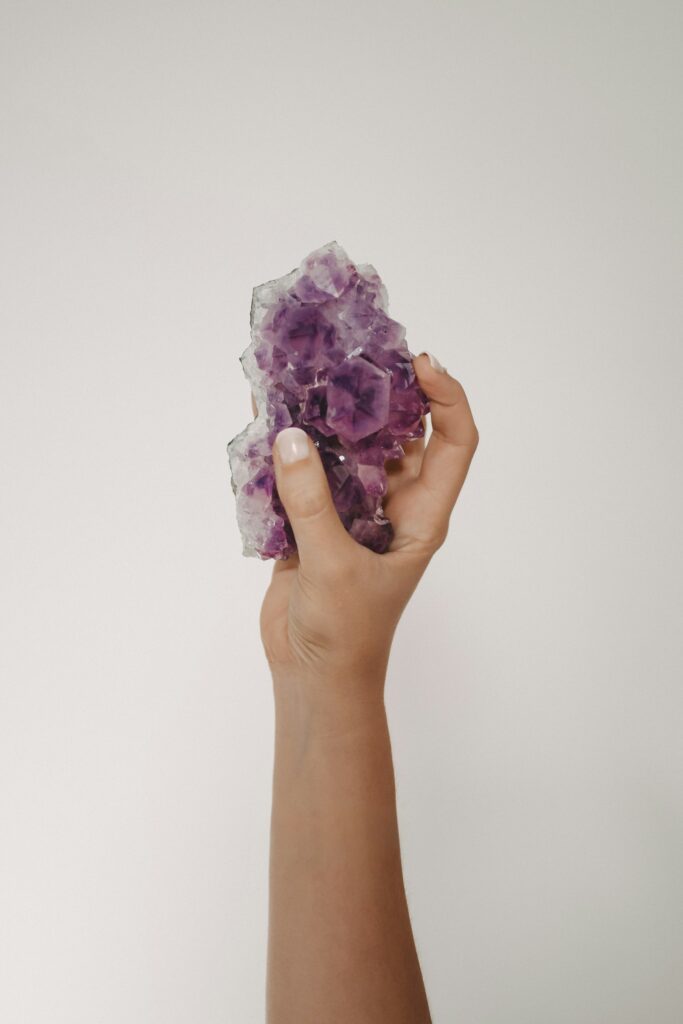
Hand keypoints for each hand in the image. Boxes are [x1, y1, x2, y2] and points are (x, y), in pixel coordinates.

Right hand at [260, 352, 477, 713]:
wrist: (312, 676)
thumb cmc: (346, 632)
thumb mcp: (334, 565)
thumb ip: (311, 502)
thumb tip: (287, 435)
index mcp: (422, 514)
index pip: (454, 442)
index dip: (447, 397)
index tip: (419, 362)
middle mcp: (393, 503)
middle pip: (400, 433)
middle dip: (381, 392)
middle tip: (354, 350)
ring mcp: (353, 510)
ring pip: (349, 449)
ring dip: (330, 414)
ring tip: (308, 368)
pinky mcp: (314, 521)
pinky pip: (306, 473)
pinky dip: (289, 446)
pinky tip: (268, 415)